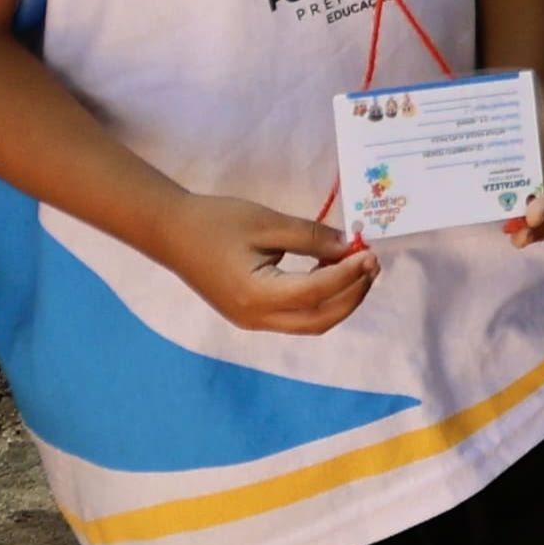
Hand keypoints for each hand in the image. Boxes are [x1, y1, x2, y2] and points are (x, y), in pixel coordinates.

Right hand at [151, 194, 380, 336]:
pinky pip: (295, 315)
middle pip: (319, 320)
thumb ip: (311, 237)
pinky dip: (319, 298)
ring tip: (357, 265)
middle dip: (352, 294)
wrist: (171, 232)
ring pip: (309, 322)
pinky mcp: (251, 314)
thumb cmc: (216, 222)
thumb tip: (349, 247)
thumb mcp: (268, 223)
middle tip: (372, 263)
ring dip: (339, 298)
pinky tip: (329, 269)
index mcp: (258, 296)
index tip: (370, 253)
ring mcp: (253, 320)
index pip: (317, 292)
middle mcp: (257, 318)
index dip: (349, 275)